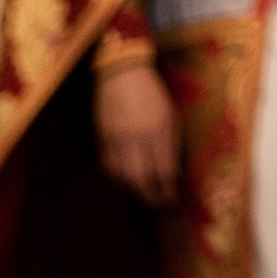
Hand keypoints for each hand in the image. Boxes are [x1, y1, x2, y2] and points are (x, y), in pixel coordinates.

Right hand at [94, 63, 179, 206]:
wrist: (122, 73)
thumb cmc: (152, 93)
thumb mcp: (170, 115)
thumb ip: (171, 143)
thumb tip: (174, 171)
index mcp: (158, 129)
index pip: (164, 169)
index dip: (168, 188)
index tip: (171, 198)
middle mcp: (137, 136)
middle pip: (142, 177)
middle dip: (150, 195)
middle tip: (157, 205)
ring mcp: (117, 138)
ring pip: (123, 175)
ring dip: (133, 189)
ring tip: (142, 193)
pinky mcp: (102, 137)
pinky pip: (108, 165)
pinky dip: (117, 177)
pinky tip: (124, 180)